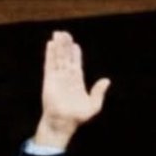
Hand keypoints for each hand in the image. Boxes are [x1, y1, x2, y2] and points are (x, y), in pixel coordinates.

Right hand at [34, 30, 110, 149]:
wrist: (63, 122)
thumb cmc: (78, 117)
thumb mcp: (94, 106)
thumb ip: (99, 92)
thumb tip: (106, 80)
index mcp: (77, 82)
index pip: (76, 64)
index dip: (75, 54)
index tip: (75, 44)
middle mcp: (67, 78)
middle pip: (66, 58)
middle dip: (66, 46)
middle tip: (65, 33)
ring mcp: (57, 77)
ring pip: (58, 58)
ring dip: (58, 46)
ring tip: (58, 34)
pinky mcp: (49, 79)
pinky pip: (50, 63)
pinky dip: (50, 54)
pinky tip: (51, 44)